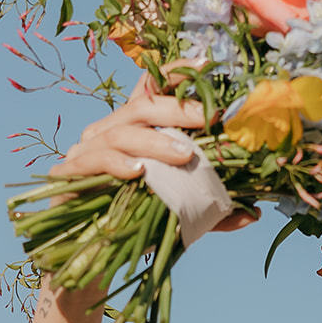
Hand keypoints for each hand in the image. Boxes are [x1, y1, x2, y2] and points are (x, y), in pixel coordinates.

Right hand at [49, 74, 257, 231]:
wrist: (89, 256)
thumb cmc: (132, 224)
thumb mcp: (178, 214)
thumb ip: (211, 212)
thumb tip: (253, 214)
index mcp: (134, 131)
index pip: (152, 89)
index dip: (176, 72)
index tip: (206, 66)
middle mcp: (108, 133)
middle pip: (141, 106)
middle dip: (177, 108)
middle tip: (208, 117)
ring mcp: (85, 152)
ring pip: (120, 132)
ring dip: (155, 141)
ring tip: (183, 154)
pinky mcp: (69, 175)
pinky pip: (94, 161)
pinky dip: (118, 164)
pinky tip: (139, 172)